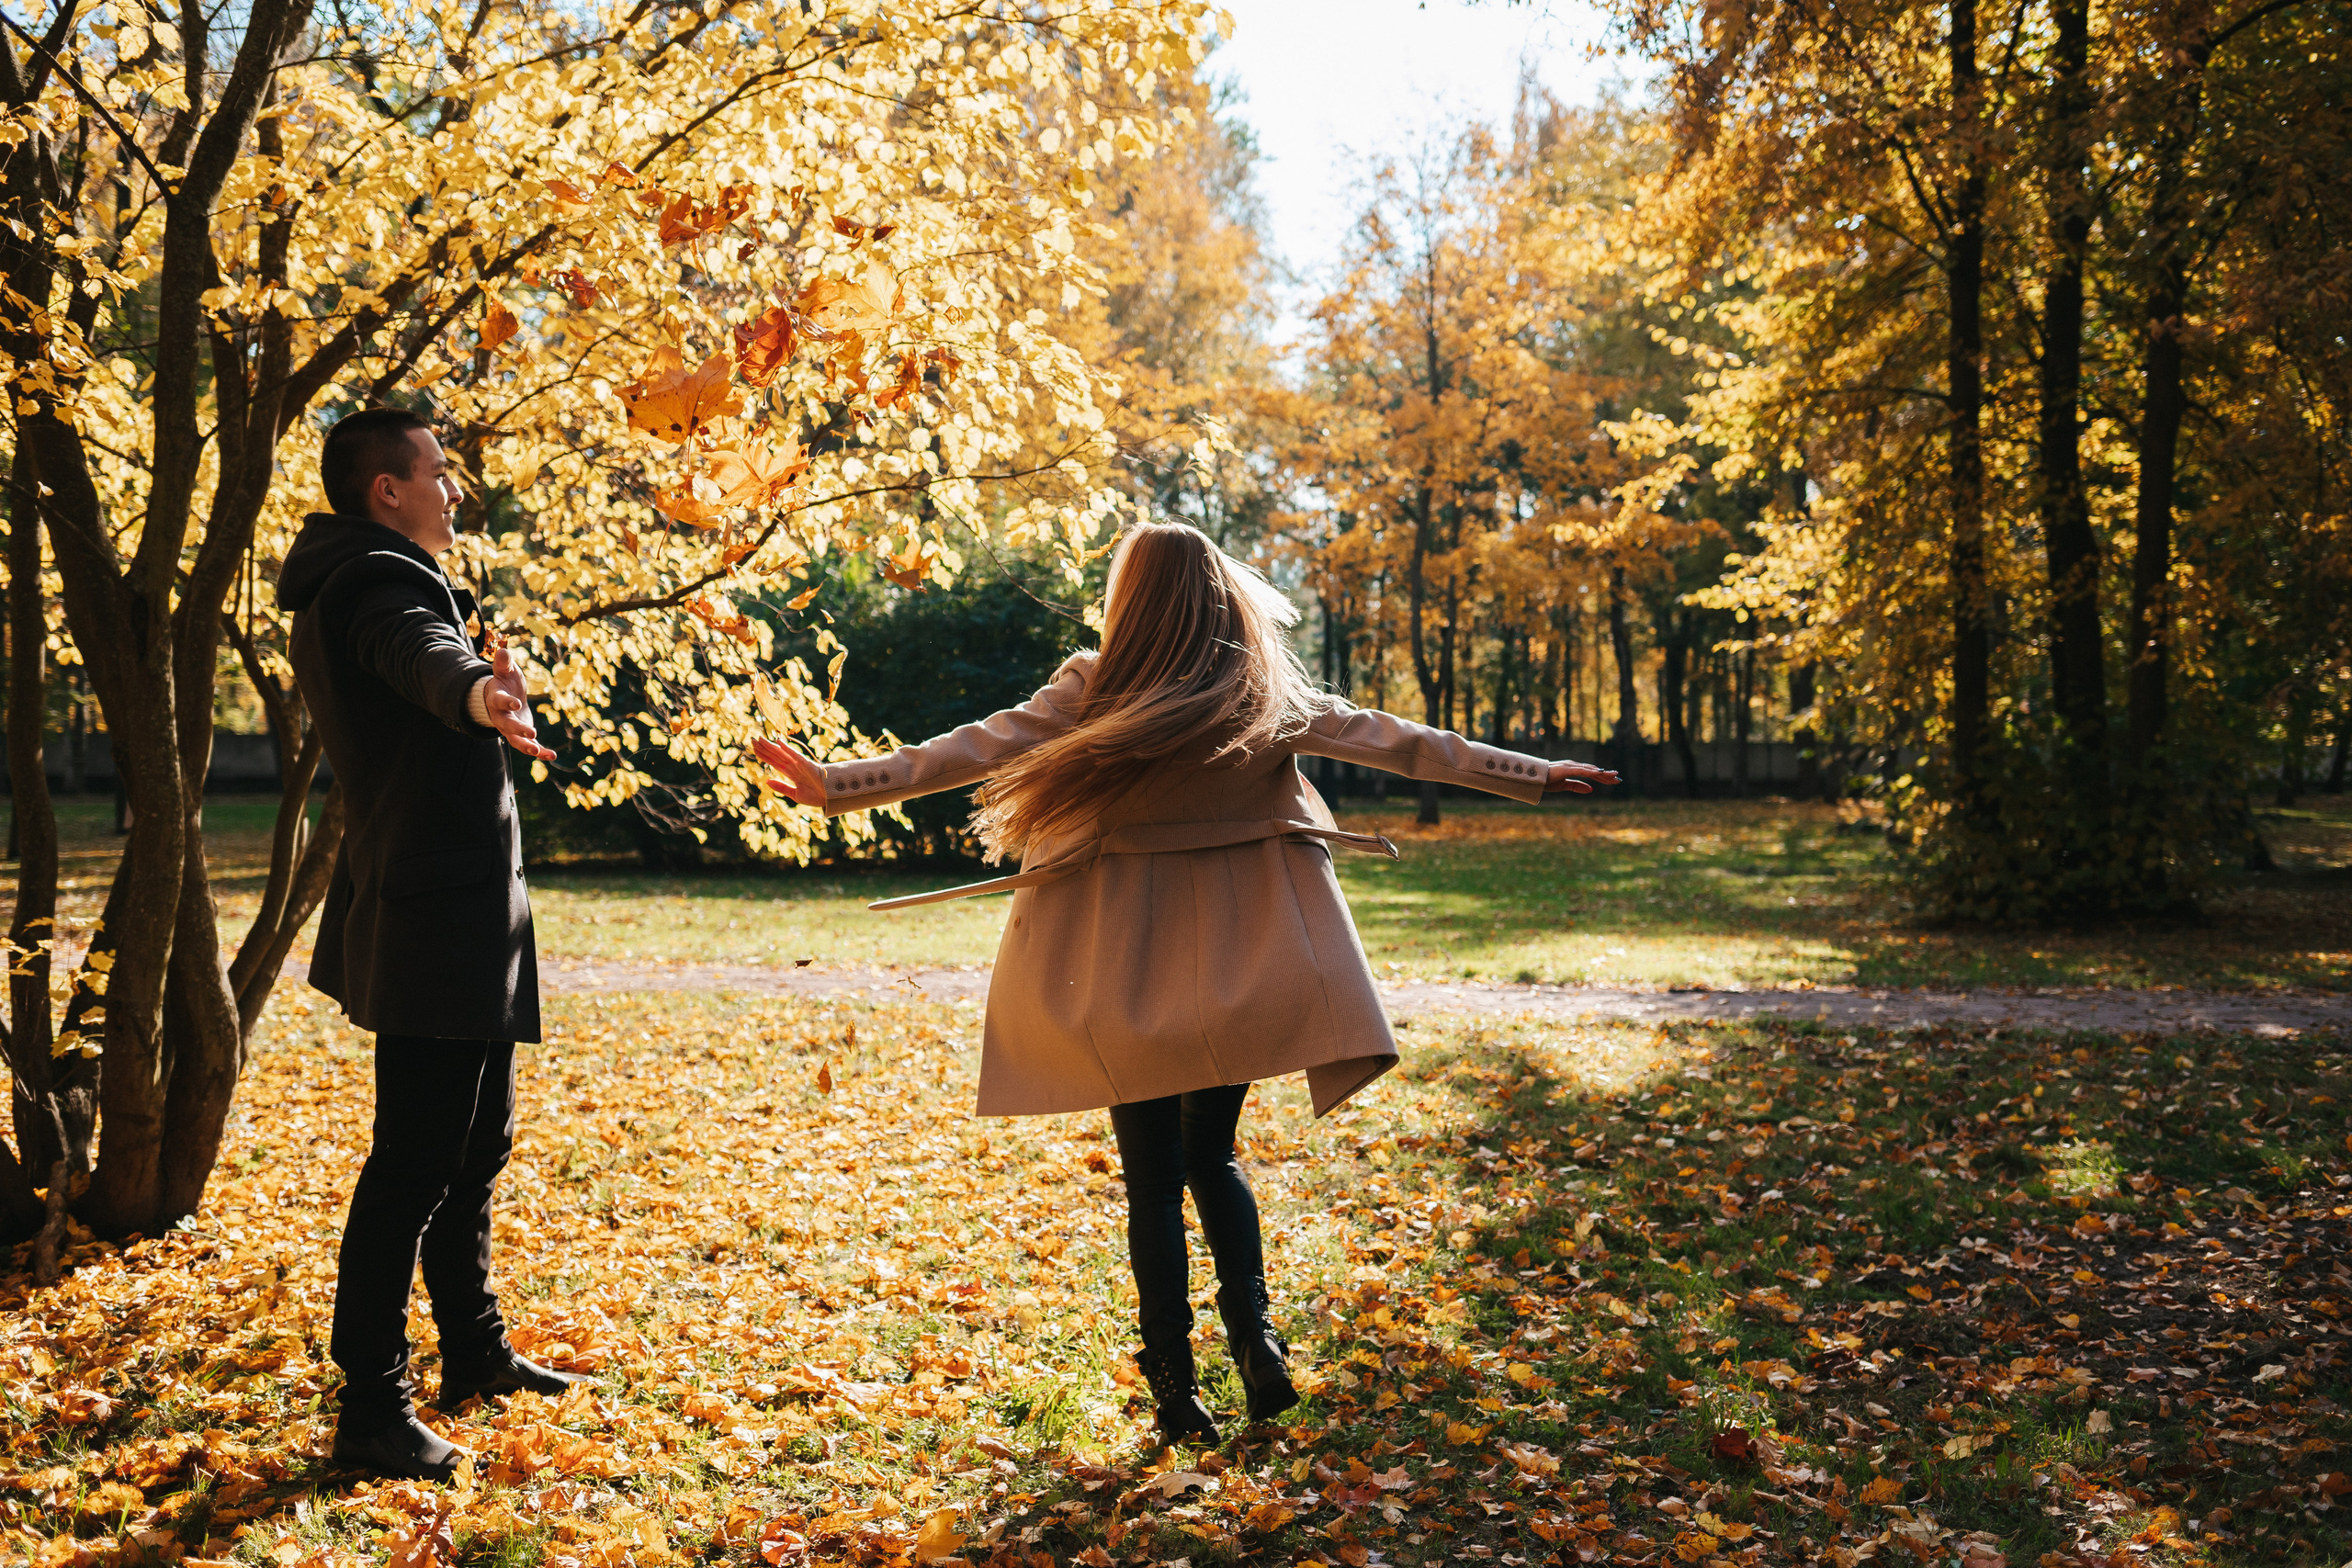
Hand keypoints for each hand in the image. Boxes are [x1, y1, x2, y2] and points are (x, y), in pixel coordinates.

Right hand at [484, 646, 554, 761]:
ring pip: (516, 740)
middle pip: (507, 726)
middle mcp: (501, 717)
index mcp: (496, 699)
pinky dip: (541, 752)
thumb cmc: (505, 682)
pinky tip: (552, 756)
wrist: (504, 699)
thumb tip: (503, 651)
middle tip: (531, 733)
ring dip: (527, 746)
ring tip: (538, 752)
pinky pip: (530, 745)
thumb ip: (503, 664)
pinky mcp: (521, 736)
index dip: (507, 702)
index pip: (499, 701)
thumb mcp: (504, 671)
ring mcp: (510, 729)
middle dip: (518, 730)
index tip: (516, 703)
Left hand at [752, 735, 824, 806]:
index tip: (754, 749)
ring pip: (782, 753)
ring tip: (759, 739)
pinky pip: (795, 755)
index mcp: (791, 773)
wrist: (831, 798)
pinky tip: (778, 742)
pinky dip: (787, 748)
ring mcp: (800, 764)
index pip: (774, 762)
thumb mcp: (795, 794)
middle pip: (775, 755)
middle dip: (764, 747)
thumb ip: (781, 787)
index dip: (764, 755)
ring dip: (771, 746)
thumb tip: (767, 781)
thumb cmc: (816, 796)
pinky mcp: (807, 764)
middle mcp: (794, 766)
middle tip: (752, 739)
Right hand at [1545, 759, 1619, 793]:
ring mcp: (1571, 766)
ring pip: (1591, 770)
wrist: (1532, 777)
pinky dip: (1592, 772)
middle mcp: (1574, 765)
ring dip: (1603, 773)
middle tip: (1618, 779)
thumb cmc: (1546, 780)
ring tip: (1614, 776)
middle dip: (1606, 775)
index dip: (1603, 777)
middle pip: (1594, 770)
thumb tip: (1592, 789)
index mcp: (1573, 769)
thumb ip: (1577, 786)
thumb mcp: (1564, 786)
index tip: (1613, 781)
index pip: (1591, 774)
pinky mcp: (1568, 769)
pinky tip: (1601, 773)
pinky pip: (1583, 771)